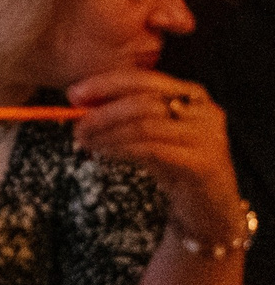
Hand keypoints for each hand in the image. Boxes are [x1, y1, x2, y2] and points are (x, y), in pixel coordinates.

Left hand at [68, 69, 245, 239]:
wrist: (210, 205)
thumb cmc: (175, 163)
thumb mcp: (148, 133)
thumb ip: (123, 114)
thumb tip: (79, 102)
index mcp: (191, 93)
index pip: (142, 79)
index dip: (104, 84)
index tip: (73, 95)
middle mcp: (204, 110)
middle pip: (142, 101)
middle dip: (102, 113)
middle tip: (76, 126)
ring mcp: (208, 136)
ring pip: (145, 126)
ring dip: (108, 133)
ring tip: (86, 142)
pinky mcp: (204, 162)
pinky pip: (153, 149)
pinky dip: (122, 149)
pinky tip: (106, 153)